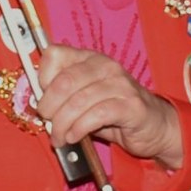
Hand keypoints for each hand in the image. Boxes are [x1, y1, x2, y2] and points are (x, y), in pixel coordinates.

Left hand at [37, 45, 184, 169]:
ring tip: (60, 137)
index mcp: (90, 58)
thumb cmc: (115, 112)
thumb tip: (37, 102)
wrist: (154, 126)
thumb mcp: (85, 99)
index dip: (42, 77)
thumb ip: (64, 96)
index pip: (55, 54)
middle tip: (48, 123)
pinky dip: (79, 128)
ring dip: (62, 124)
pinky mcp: (131, 106)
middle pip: (64, 81)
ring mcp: (120, 84)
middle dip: (49, 107)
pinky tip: (75, 137)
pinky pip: (97, 115)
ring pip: (78, 101)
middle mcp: (105, 66)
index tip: (41, 97)